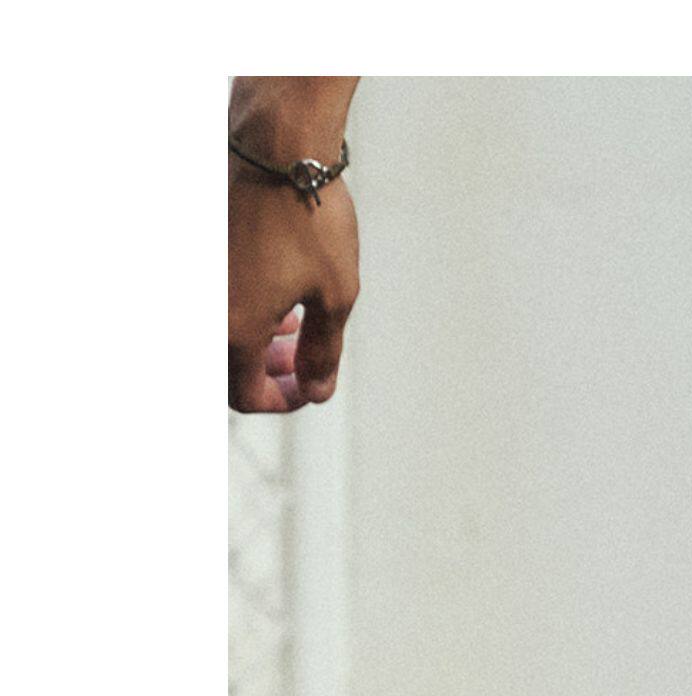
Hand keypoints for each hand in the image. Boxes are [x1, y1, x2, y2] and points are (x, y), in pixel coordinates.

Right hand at [228, 81, 359, 412]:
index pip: (246, 395)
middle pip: (226, 368)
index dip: (283, 400)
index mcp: (234, 328)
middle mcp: (206, 305)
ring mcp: (200, 275)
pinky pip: (215, 296)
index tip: (311, 386)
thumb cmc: (311, 218)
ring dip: (254, 342)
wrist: (277, 142)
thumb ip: (323, 352)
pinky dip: (243, 308)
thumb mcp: (335, 296)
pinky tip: (275, 296)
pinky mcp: (202, 248)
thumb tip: (317, 388)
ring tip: (294, 330)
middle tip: (304, 363)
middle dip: (267, 374)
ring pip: (219, 332)